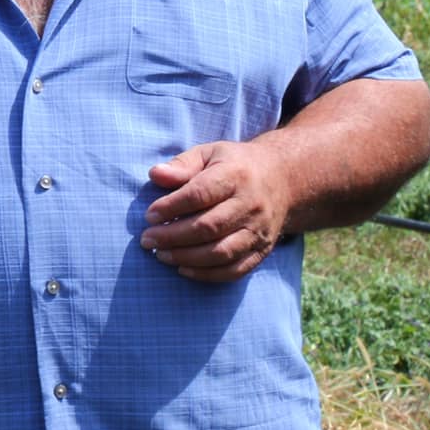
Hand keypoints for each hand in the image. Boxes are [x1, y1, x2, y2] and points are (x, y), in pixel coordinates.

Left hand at [141, 140, 292, 282]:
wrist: (282, 180)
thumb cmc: (233, 165)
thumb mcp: (208, 154)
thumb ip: (182, 164)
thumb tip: (156, 175)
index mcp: (235, 176)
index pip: (200, 194)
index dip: (171, 207)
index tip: (149, 216)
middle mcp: (250, 205)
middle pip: (209, 227)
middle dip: (173, 236)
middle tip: (147, 240)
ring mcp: (259, 231)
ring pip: (222, 252)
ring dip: (187, 257)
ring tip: (160, 255)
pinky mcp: (263, 250)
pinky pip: (236, 269)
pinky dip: (208, 274)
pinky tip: (183, 269)